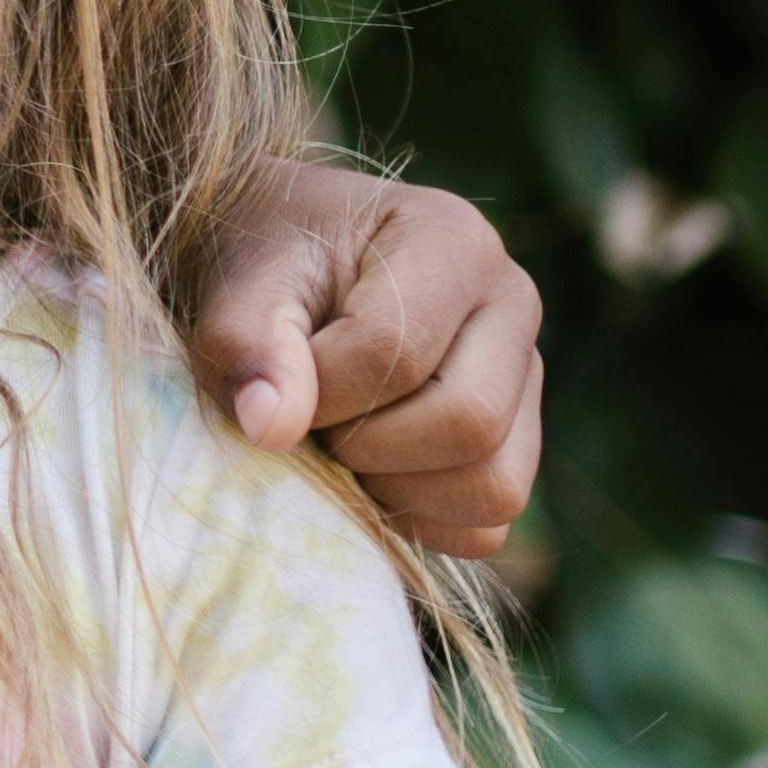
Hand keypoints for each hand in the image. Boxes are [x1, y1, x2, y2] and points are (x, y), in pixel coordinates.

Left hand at [187, 163, 542, 561]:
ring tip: (338, 438)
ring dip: (394, 488)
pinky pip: (485, 526)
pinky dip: (417, 518)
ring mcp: (526, 379)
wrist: (288, 267)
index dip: (321, 390)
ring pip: (492, 486)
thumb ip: (247, 342)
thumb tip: (273, 427)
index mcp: (456, 241)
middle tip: (309, 418)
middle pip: (469, 422)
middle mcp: (513, 305)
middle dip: (365, 444)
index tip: (276, 379)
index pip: (398, 351)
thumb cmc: (269, 264)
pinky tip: (366, 468)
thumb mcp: (241, 282)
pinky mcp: (517, 444)